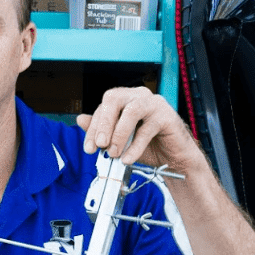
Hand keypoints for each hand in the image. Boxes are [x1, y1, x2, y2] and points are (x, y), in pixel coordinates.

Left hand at [77, 86, 200, 170]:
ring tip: (114, 154)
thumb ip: (102, 130)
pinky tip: (128, 159)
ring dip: (119, 134)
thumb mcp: (119, 141)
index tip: (89, 148)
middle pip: (114, 99)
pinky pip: (147, 129)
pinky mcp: (167, 116)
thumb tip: (80, 119)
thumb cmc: (147, 146)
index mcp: (125, 99)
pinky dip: (135, 146)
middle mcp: (138, 96)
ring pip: (131, 111)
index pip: (103, 106)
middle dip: (103, 124)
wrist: (173, 159)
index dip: (93, 128)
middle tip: (100, 145)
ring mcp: (154, 103)